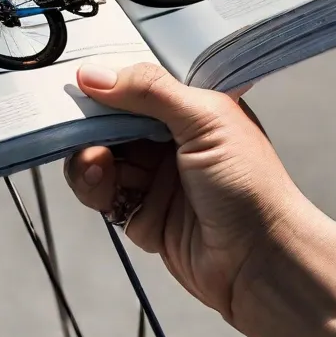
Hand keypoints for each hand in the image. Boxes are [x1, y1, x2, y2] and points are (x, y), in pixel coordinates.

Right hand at [64, 63, 309, 322]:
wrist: (260, 262)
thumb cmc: (250, 185)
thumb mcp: (205, 121)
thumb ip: (149, 91)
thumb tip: (92, 73)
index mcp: (194, 108)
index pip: (142, 83)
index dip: (110, 79)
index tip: (81, 78)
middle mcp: (172, 139)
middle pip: (113, 119)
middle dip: (91, 120)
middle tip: (75, 123)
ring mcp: (154, 176)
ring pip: (100, 155)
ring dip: (88, 155)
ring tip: (96, 162)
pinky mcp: (139, 212)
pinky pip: (100, 191)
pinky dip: (91, 184)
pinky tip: (98, 181)